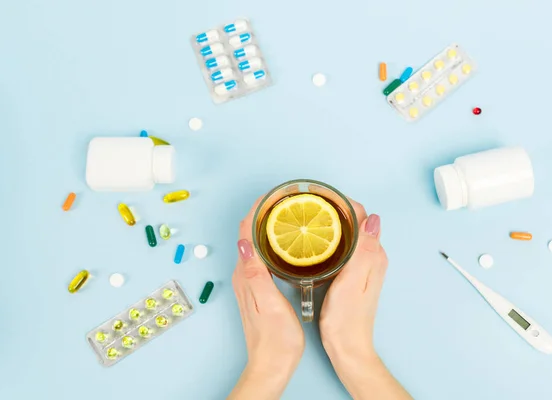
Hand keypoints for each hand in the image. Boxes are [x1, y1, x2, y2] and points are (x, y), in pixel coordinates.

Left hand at [228, 198, 303, 399]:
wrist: (272, 364)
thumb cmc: (275, 339)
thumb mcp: (269, 305)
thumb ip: (256, 274)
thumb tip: (244, 242)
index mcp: (246, 274)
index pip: (245, 231)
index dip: (257, 208)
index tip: (273, 194)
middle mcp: (244, 274)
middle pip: (249, 233)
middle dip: (263, 212)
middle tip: (284, 198)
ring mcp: (250, 281)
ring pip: (255, 243)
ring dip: (266, 225)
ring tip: (286, 213)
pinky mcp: (259, 287)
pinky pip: (261, 255)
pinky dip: (271, 242)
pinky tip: (285, 243)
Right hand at [320, 201, 384, 362]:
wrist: (347, 348)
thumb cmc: (347, 319)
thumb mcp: (352, 282)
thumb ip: (364, 250)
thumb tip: (373, 218)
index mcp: (373, 256)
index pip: (363, 216)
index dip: (343, 202)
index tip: (321, 197)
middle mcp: (372, 257)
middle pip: (356, 222)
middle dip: (336, 209)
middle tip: (310, 204)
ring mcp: (363, 266)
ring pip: (349, 234)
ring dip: (333, 222)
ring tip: (310, 217)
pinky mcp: (353, 274)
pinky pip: (344, 247)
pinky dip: (332, 238)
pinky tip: (316, 241)